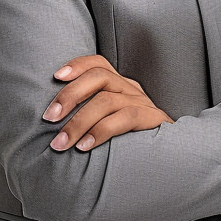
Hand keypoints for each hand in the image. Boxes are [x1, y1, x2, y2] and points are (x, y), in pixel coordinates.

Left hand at [42, 55, 175, 151]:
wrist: (171, 158)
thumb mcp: (107, 122)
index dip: (77, 65)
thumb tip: (50, 122)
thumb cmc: (129, 142)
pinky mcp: (154, 119)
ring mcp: (143, 103)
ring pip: (107, 100)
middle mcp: (130, 89)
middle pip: (100, 76)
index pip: (98, 63)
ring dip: (79, 122)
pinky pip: (127, 117)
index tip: (55, 76)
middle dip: (70, 95)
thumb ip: (88, 116)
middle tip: (49, 117)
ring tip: (61, 143)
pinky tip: (86, 146)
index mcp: (119, 85)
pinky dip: (102, 130)